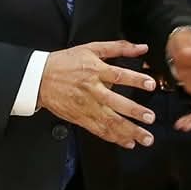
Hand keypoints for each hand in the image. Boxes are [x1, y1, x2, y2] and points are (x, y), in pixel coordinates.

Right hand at [37, 41, 157, 147]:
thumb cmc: (66, 63)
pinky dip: (114, 138)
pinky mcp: (81, 119)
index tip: (151, 85)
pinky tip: (128, 142)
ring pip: (110, 121)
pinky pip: (99, 130)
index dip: (136, 80)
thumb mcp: (91, 48)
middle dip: (135, 112)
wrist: (40, 78)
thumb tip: (141, 47)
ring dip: (129, 131)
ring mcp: (87, 107)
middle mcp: (92, 91)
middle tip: (150, 118)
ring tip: (145, 138)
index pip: (119, 75)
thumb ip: (118, 47)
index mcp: (95, 71)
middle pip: (116, 103)